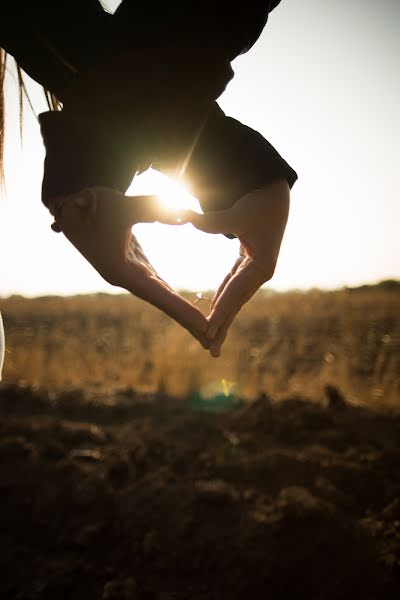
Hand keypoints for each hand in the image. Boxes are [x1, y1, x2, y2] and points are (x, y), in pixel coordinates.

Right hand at [49, 186, 209, 347]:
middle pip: (164, 304)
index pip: (160, 296)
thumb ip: (154, 210)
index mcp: (121, 271)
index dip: (183, 311)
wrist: (69, 204)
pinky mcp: (133, 264)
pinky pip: (158, 285)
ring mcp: (130, 273)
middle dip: (187, 322)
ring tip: (204, 330)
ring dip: (182, 313)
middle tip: (213, 342)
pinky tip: (187, 308)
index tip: (205, 328)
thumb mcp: (122, 206)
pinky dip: (173, 297)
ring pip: (162, 296)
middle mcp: (127, 278)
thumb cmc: (91, 205)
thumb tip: (187, 215)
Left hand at [187, 179, 289, 356]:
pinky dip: (223, 303)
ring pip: (235, 300)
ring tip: (211, 343)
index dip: (220, 311)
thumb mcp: (236, 214)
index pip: (235, 292)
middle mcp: (261, 273)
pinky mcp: (250, 267)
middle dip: (223, 327)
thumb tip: (184, 217)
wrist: (275, 197)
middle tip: (210, 351)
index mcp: (261, 265)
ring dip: (223, 320)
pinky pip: (233, 289)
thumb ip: (211, 221)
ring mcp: (256, 272)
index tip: (207, 330)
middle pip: (237, 303)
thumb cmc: (257, 204)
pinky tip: (214, 317)